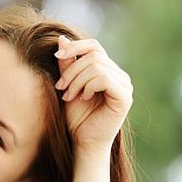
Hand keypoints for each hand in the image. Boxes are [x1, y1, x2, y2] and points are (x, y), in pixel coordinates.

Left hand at [54, 35, 132, 155]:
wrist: (83, 142)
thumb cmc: (76, 117)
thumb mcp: (67, 85)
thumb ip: (67, 64)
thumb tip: (62, 39)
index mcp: (108, 71)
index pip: (94, 46)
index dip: (75, 47)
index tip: (56, 57)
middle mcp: (120, 75)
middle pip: (93, 55)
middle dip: (71, 70)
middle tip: (60, 87)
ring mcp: (125, 85)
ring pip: (97, 66)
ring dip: (77, 80)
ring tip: (69, 96)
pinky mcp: (125, 97)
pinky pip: (104, 78)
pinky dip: (89, 86)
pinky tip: (84, 98)